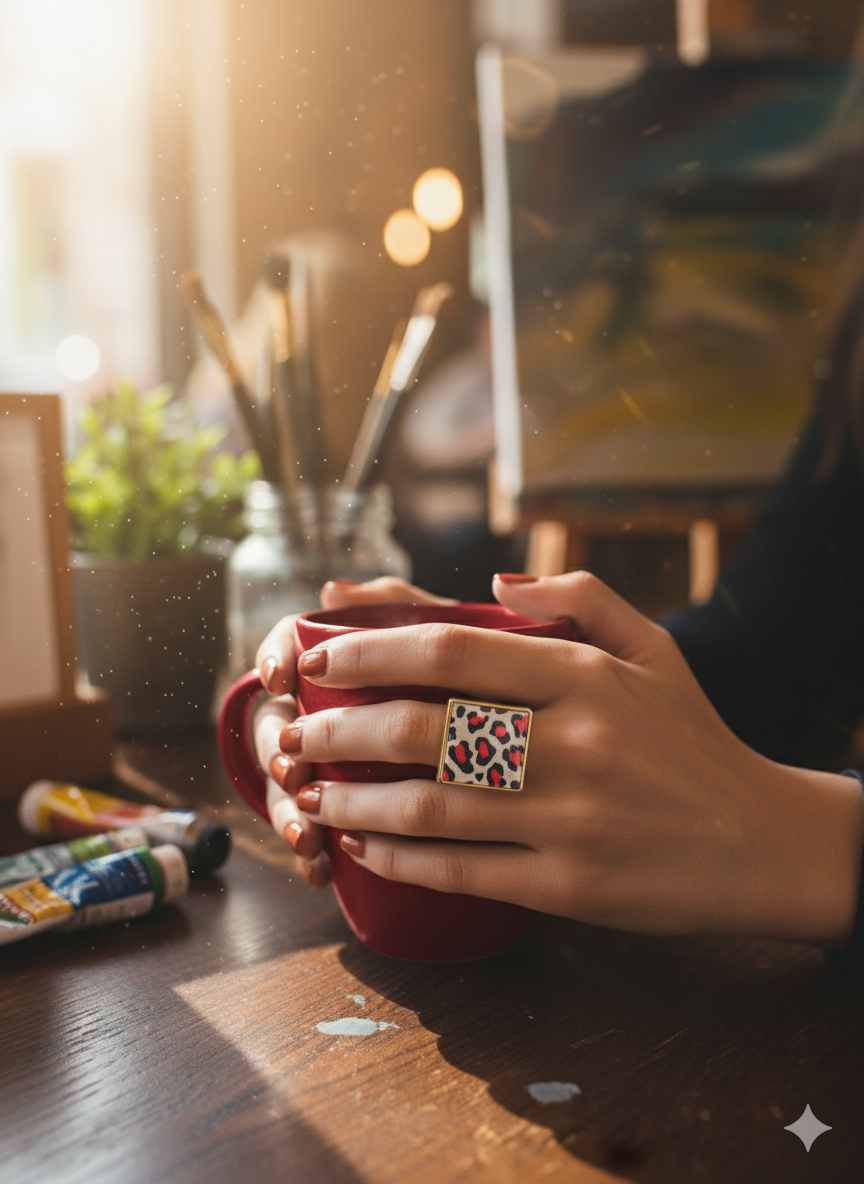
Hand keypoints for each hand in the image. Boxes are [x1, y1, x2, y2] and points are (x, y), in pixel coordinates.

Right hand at [253, 578, 456, 885]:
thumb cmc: (479, 675)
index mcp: (347, 661)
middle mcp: (330, 708)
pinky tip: (319, 868)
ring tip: (306, 835)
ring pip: (288, 783)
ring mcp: (334, 762)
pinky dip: (312, 849)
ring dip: (286, 809)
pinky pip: (316, 829)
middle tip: (292, 769)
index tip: (282, 678)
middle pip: (278, 722)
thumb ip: (401, 607)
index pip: (288, 645)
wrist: (523, 741)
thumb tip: (333, 590)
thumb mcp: (454, 633)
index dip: (274, 656)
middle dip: (276, 749)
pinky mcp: (347, 808)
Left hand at [284, 571, 863, 943]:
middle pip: (425, 727)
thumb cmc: (693, 739)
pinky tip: (365, 845)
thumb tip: (496, 583)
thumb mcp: (655, 650)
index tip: (322, 659)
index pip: (454, 652)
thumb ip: (581, 598)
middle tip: (297, 732)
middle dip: (341, 729)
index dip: (372, 651)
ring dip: (353, 798)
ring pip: (429, 806)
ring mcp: (569, 818)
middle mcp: (573, 742)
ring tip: (311, 793)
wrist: (759, 841)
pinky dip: (398, 857)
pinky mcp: (567, 886)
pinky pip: (460, 869)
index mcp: (586, 676)